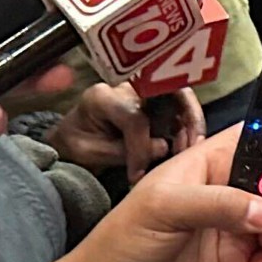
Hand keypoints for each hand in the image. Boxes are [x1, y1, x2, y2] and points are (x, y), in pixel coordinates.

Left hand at [49, 84, 202, 183]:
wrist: (70, 140)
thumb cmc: (74, 146)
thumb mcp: (86, 153)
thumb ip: (120, 151)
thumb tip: (163, 147)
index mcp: (102, 97)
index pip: (134, 117)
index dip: (141, 147)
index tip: (137, 173)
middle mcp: (126, 87)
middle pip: (169, 89)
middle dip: (186, 116)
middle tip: (191, 147)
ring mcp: (143, 92)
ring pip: (180, 95)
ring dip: (191, 121)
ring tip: (191, 148)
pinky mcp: (153, 103)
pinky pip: (178, 108)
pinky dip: (187, 125)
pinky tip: (187, 146)